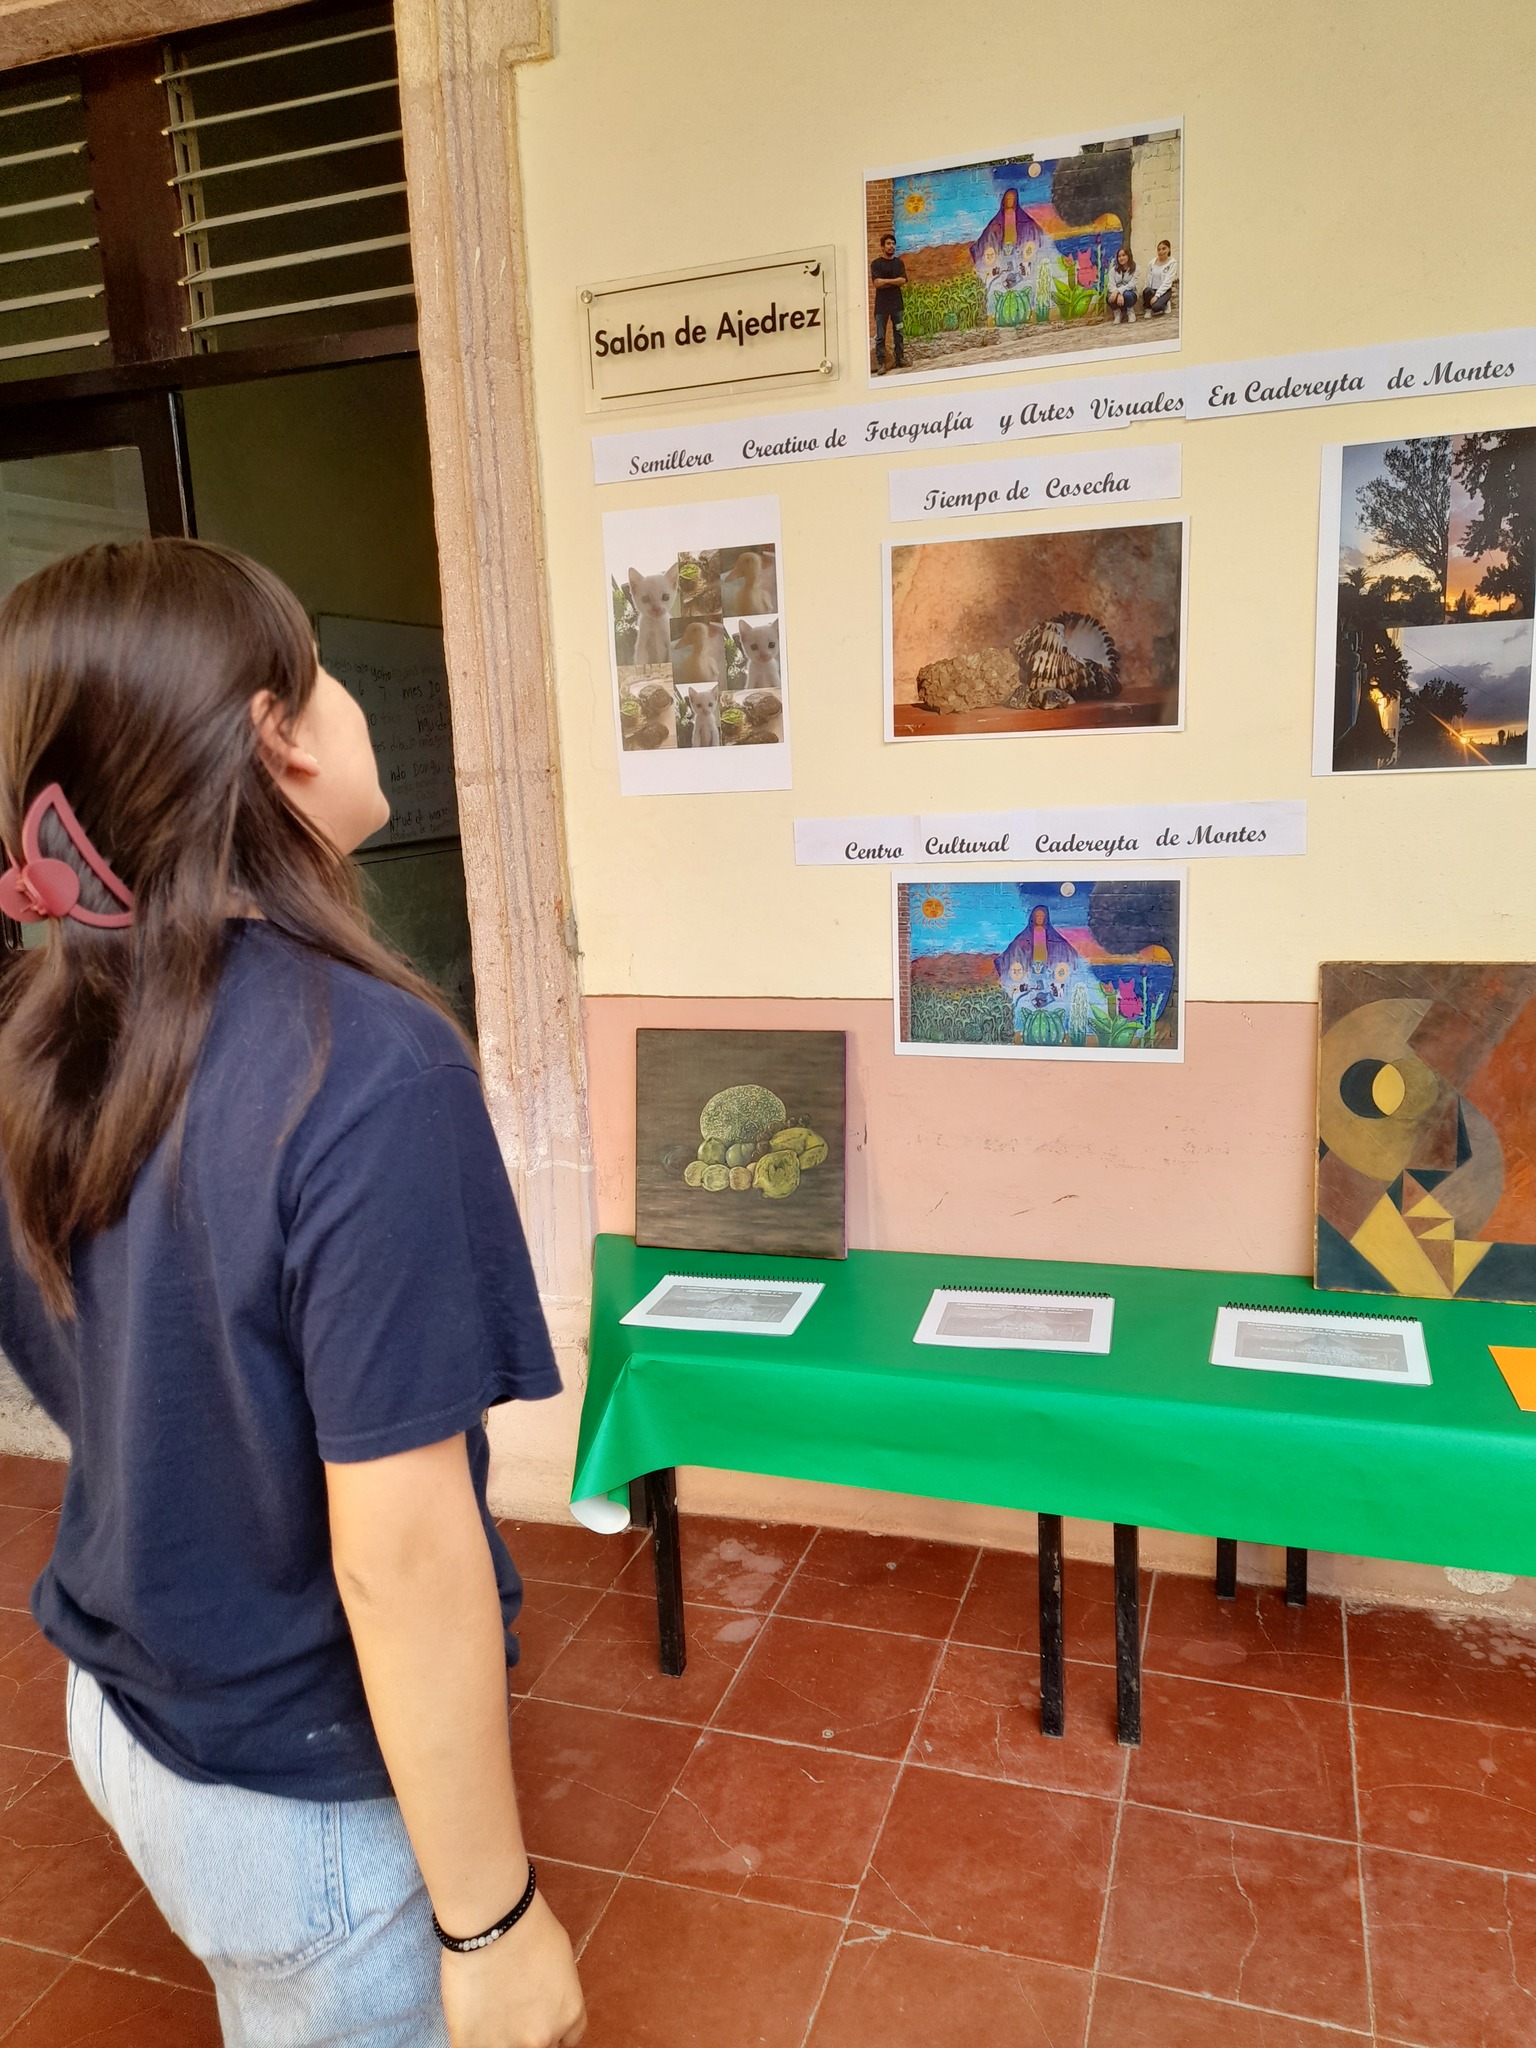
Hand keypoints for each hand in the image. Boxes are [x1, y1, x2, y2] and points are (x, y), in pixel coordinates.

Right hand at [440, 1893, 586, 2047]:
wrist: (492, 1920)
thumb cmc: (528, 1926)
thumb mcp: (561, 1962)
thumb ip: (556, 1996)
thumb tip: (544, 2006)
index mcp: (569, 2014)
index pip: (566, 2041)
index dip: (550, 2029)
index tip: (536, 2019)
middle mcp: (543, 2037)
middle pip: (540, 2047)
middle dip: (527, 2032)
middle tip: (510, 2010)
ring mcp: (507, 2045)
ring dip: (500, 2037)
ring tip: (490, 2011)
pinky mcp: (473, 2045)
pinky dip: (474, 2040)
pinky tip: (472, 2019)